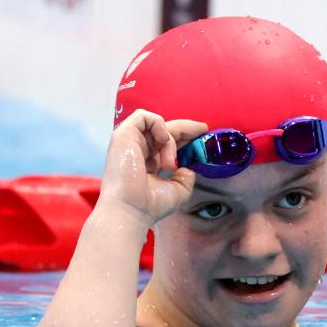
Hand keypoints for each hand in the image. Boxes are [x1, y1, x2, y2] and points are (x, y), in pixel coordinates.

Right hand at [98, 109, 207, 226]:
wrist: (131, 210)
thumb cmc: (149, 205)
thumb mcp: (178, 190)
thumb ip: (186, 176)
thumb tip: (189, 167)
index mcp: (148, 163)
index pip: (168, 143)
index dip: (186, 136)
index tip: (203, 133)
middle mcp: (138, 151)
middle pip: (165, 130)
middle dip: (186, 129)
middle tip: (203, 130)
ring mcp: (130, 142)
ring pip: (157, 127)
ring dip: (170, 140)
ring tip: (170, 164)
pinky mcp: (123, 135)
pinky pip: (143, 117)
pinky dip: (158, 124)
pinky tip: (163, 141)